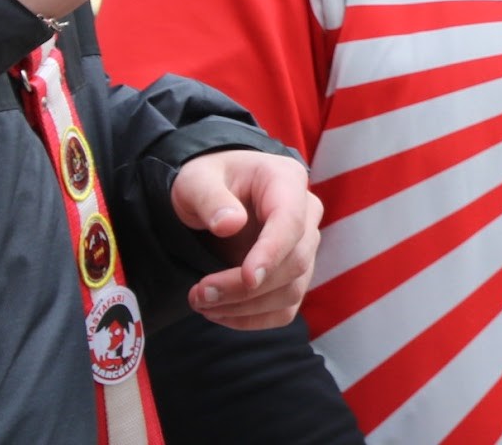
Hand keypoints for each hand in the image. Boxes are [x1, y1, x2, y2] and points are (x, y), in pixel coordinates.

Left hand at [171, 150, 323, 330]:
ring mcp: (304, 246)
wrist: (214, 193)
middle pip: (295, 261)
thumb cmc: (207, 181)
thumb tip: (230, 224)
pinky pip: (285, 308)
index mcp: (287, 181)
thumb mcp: (195, 180)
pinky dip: (252, 320)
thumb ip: (210, 198)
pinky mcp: (294, 275)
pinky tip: (220, 313)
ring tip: (202, 303)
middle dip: (245, 288)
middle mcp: (306, 213)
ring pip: (292, 289)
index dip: (272, 252)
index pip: (291, 221)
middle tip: (199, 294)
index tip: (247, 278)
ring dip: (246, 307)